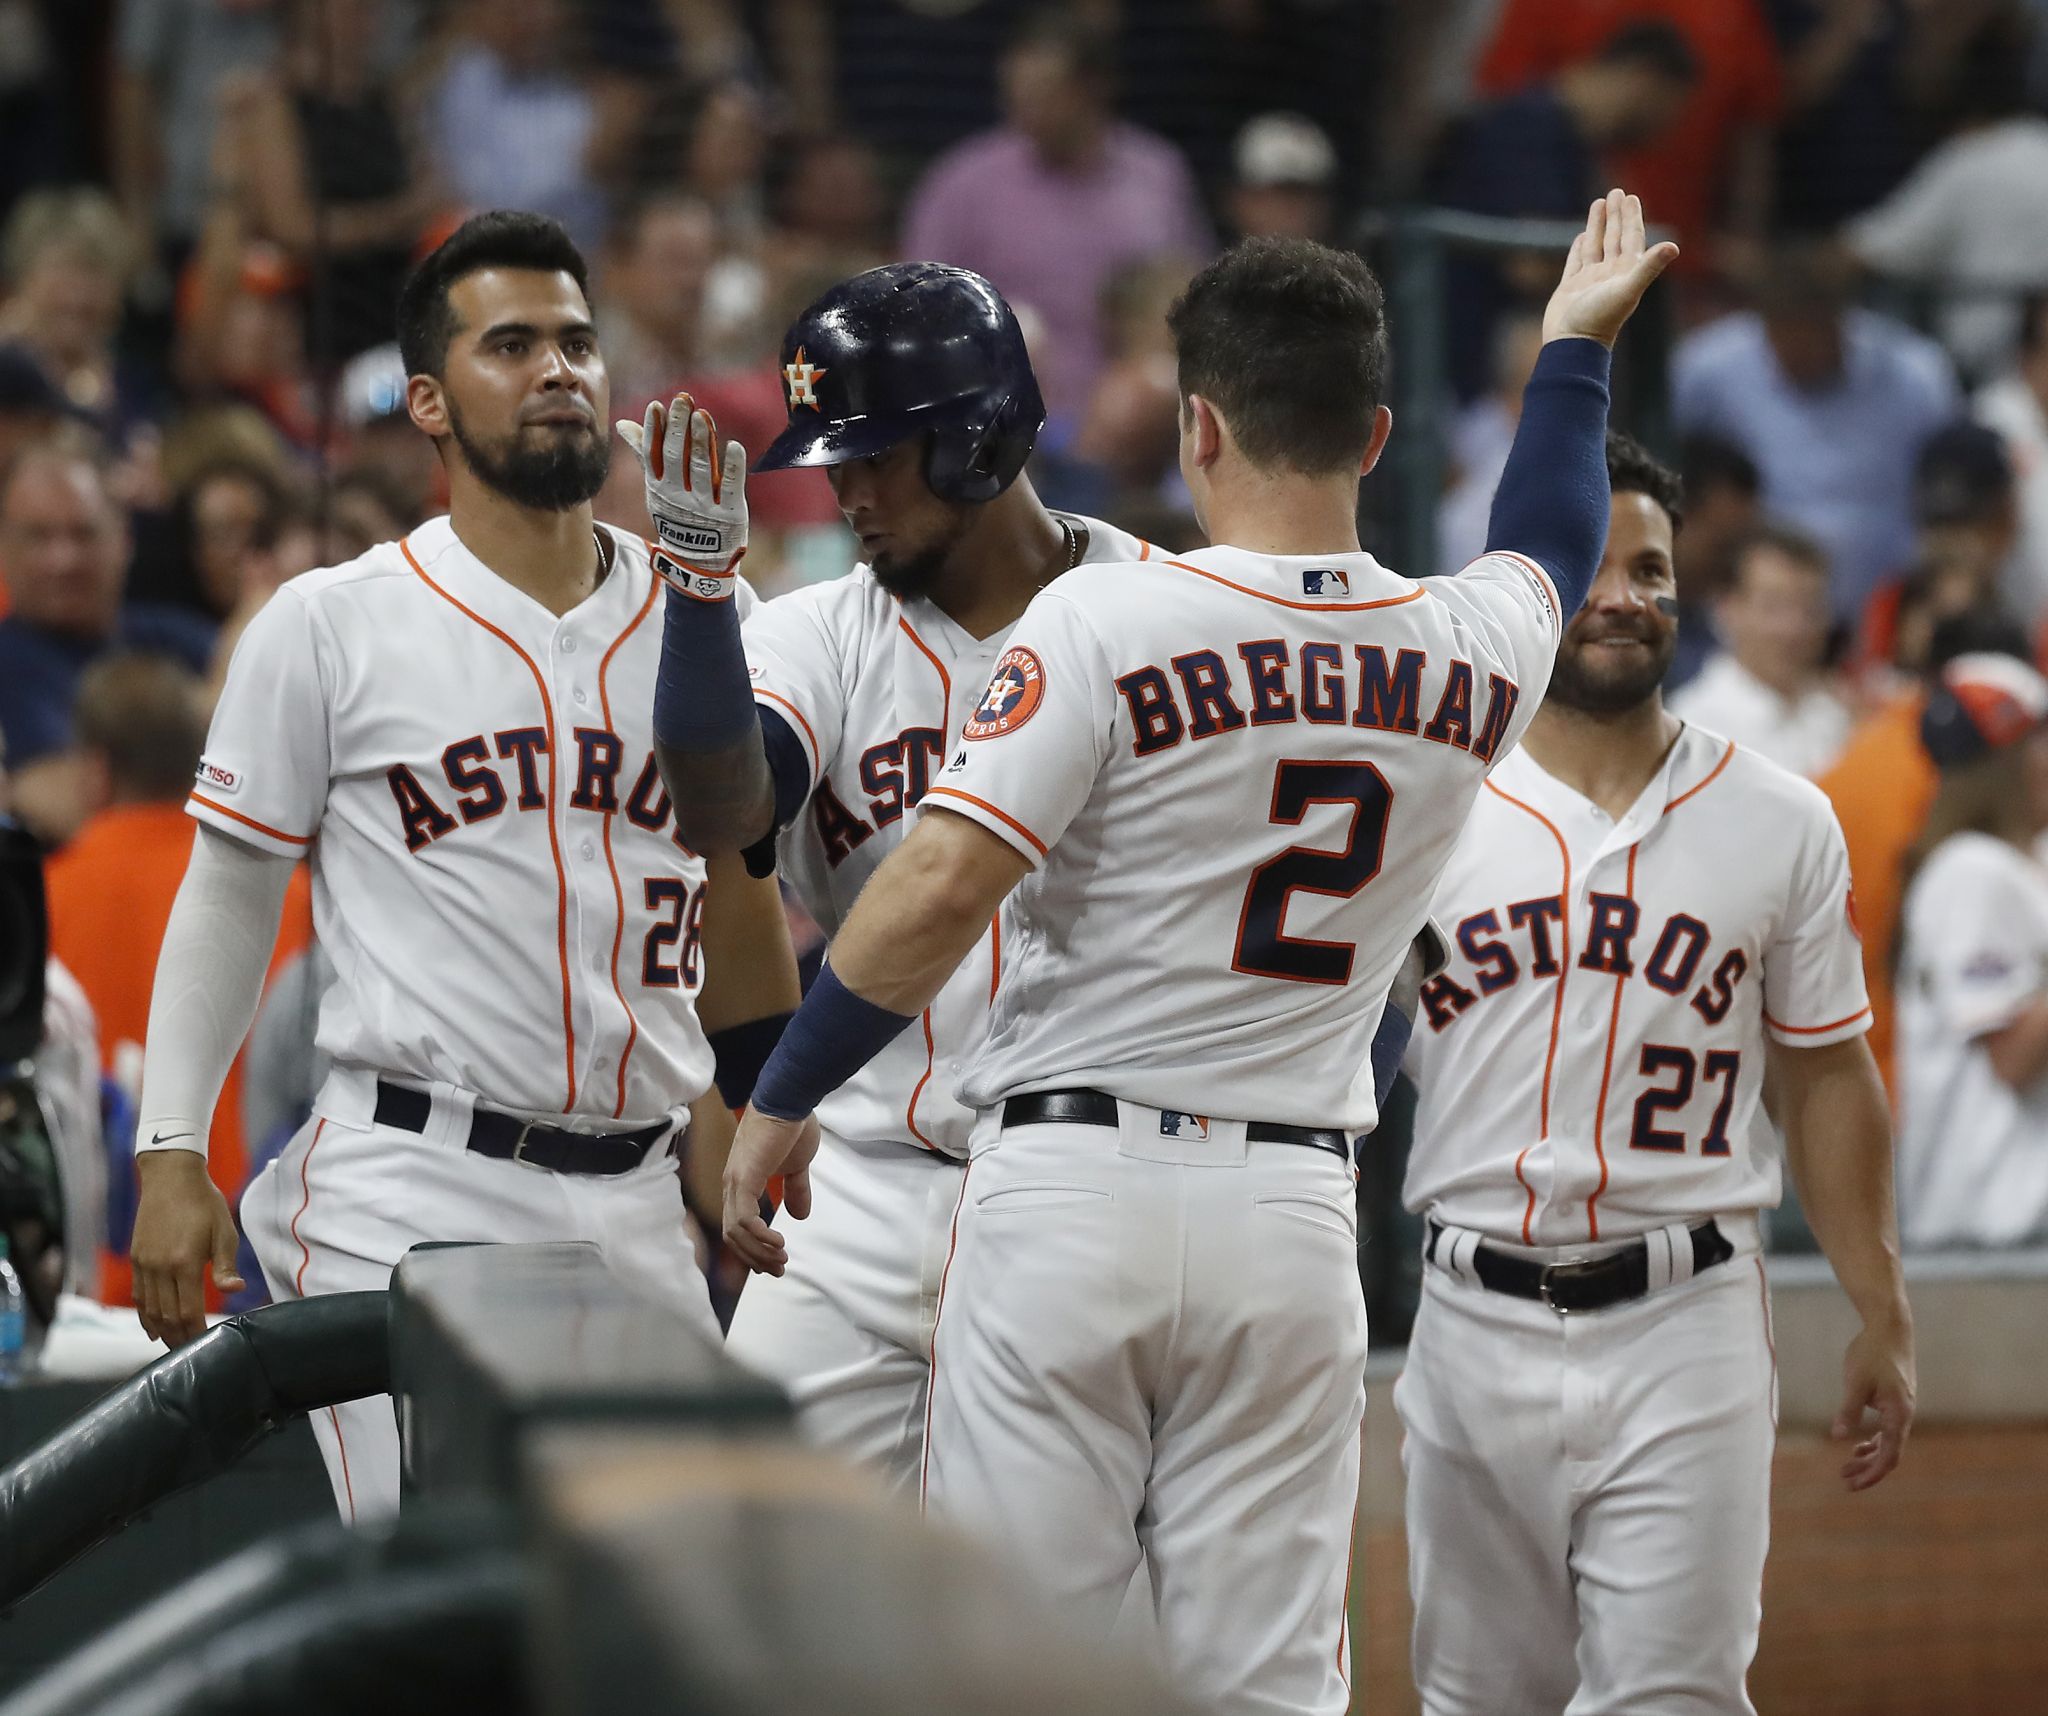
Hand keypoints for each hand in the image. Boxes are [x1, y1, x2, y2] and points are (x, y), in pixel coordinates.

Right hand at [131, 1152, 244, 1346]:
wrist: (171, 1178)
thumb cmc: (204, 1203)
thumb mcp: (224, 1231)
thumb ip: (226, 1265)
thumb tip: (235, 1291)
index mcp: (184, 1263)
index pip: (188, 1310)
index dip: (196, 1331)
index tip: (207, 1343)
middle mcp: (160, 1267)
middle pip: (167, 1316)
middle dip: (179, 1338)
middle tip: (191, 1353)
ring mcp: (144, 1264)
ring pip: (150, 1310)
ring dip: (161, 1331)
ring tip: (174, 1346)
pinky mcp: (136, 1259)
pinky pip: (139, 1295)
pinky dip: (145, 1316)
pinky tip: (153, 1329)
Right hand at [616, 391, 748, 600]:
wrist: (699, 561)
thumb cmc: (679, 514)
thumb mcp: (658, 488)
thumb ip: (645, 453)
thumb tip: (622, 423)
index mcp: (660, 487)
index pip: (653, 454)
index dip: (654, 430)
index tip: (657, 405)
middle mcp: (679, 495)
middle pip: (675, 457)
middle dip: (678, 427)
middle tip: (683, 400)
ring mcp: (704, 505)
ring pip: (701, 469)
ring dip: (701, 441)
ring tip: (701, 415)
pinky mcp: (729, 513)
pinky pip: (731, 487)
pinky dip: (732, 467)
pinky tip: (734, 445)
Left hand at [721, 1106, 821, 1275]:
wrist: (789, 1100)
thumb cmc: (792, 1126)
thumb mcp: (796, 1166)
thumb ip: (795, 1189)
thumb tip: (800, 1215)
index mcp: (741, 1182)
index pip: (736, 1225)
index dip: (752, 1248)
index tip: (772, 1263)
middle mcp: (731, 1185)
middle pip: (733, 1235)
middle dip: (755, 1258)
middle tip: (778, 1270)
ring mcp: (735, 1182)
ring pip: (736, 1232)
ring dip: (758, 1252)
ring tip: (781, 1259)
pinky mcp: (744, 1179)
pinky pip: (744, 1218)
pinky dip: (759, 1236)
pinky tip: (777, 1242)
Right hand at [1541, 189, 1680, 348]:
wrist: (1572, 345)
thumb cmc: (1600, 319)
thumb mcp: (1627, 290)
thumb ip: (1649, 268)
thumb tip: (1673, 247)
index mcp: (1626, 272)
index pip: (1631, 238)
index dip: (1632, 218)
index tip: (1630, 197)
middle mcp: (1610, 274)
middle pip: (1615, 237)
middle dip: (1616, 215)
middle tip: (1616, 191)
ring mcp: (1590, 281)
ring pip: (1596, 245)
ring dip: (1598, 225)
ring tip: (1598, 203)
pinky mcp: (1570, 288)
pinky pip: (1577, 261)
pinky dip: (1580, 247)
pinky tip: (1582, 235)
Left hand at [1833, 1311, 1915, 1490]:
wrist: (1890, 1329)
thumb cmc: (1872, 1353)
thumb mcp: (1855, 1382)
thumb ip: (1848, 1410)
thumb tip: (1837, 1436)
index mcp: (1899, 1415)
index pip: (1889, 1456)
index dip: (1872, 1474)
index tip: (1853, 1485)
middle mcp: (1904, 1416)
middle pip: (1890, 1454)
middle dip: (1868, 1470)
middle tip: (1845, 1481)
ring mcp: (1901, 1409)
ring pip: (1888, 1443)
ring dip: (1869, 1456)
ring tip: (1846, 1467)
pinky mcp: (1895, 1401)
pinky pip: (1887, 1430)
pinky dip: (1873, 1441)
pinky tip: (1857, 1445)